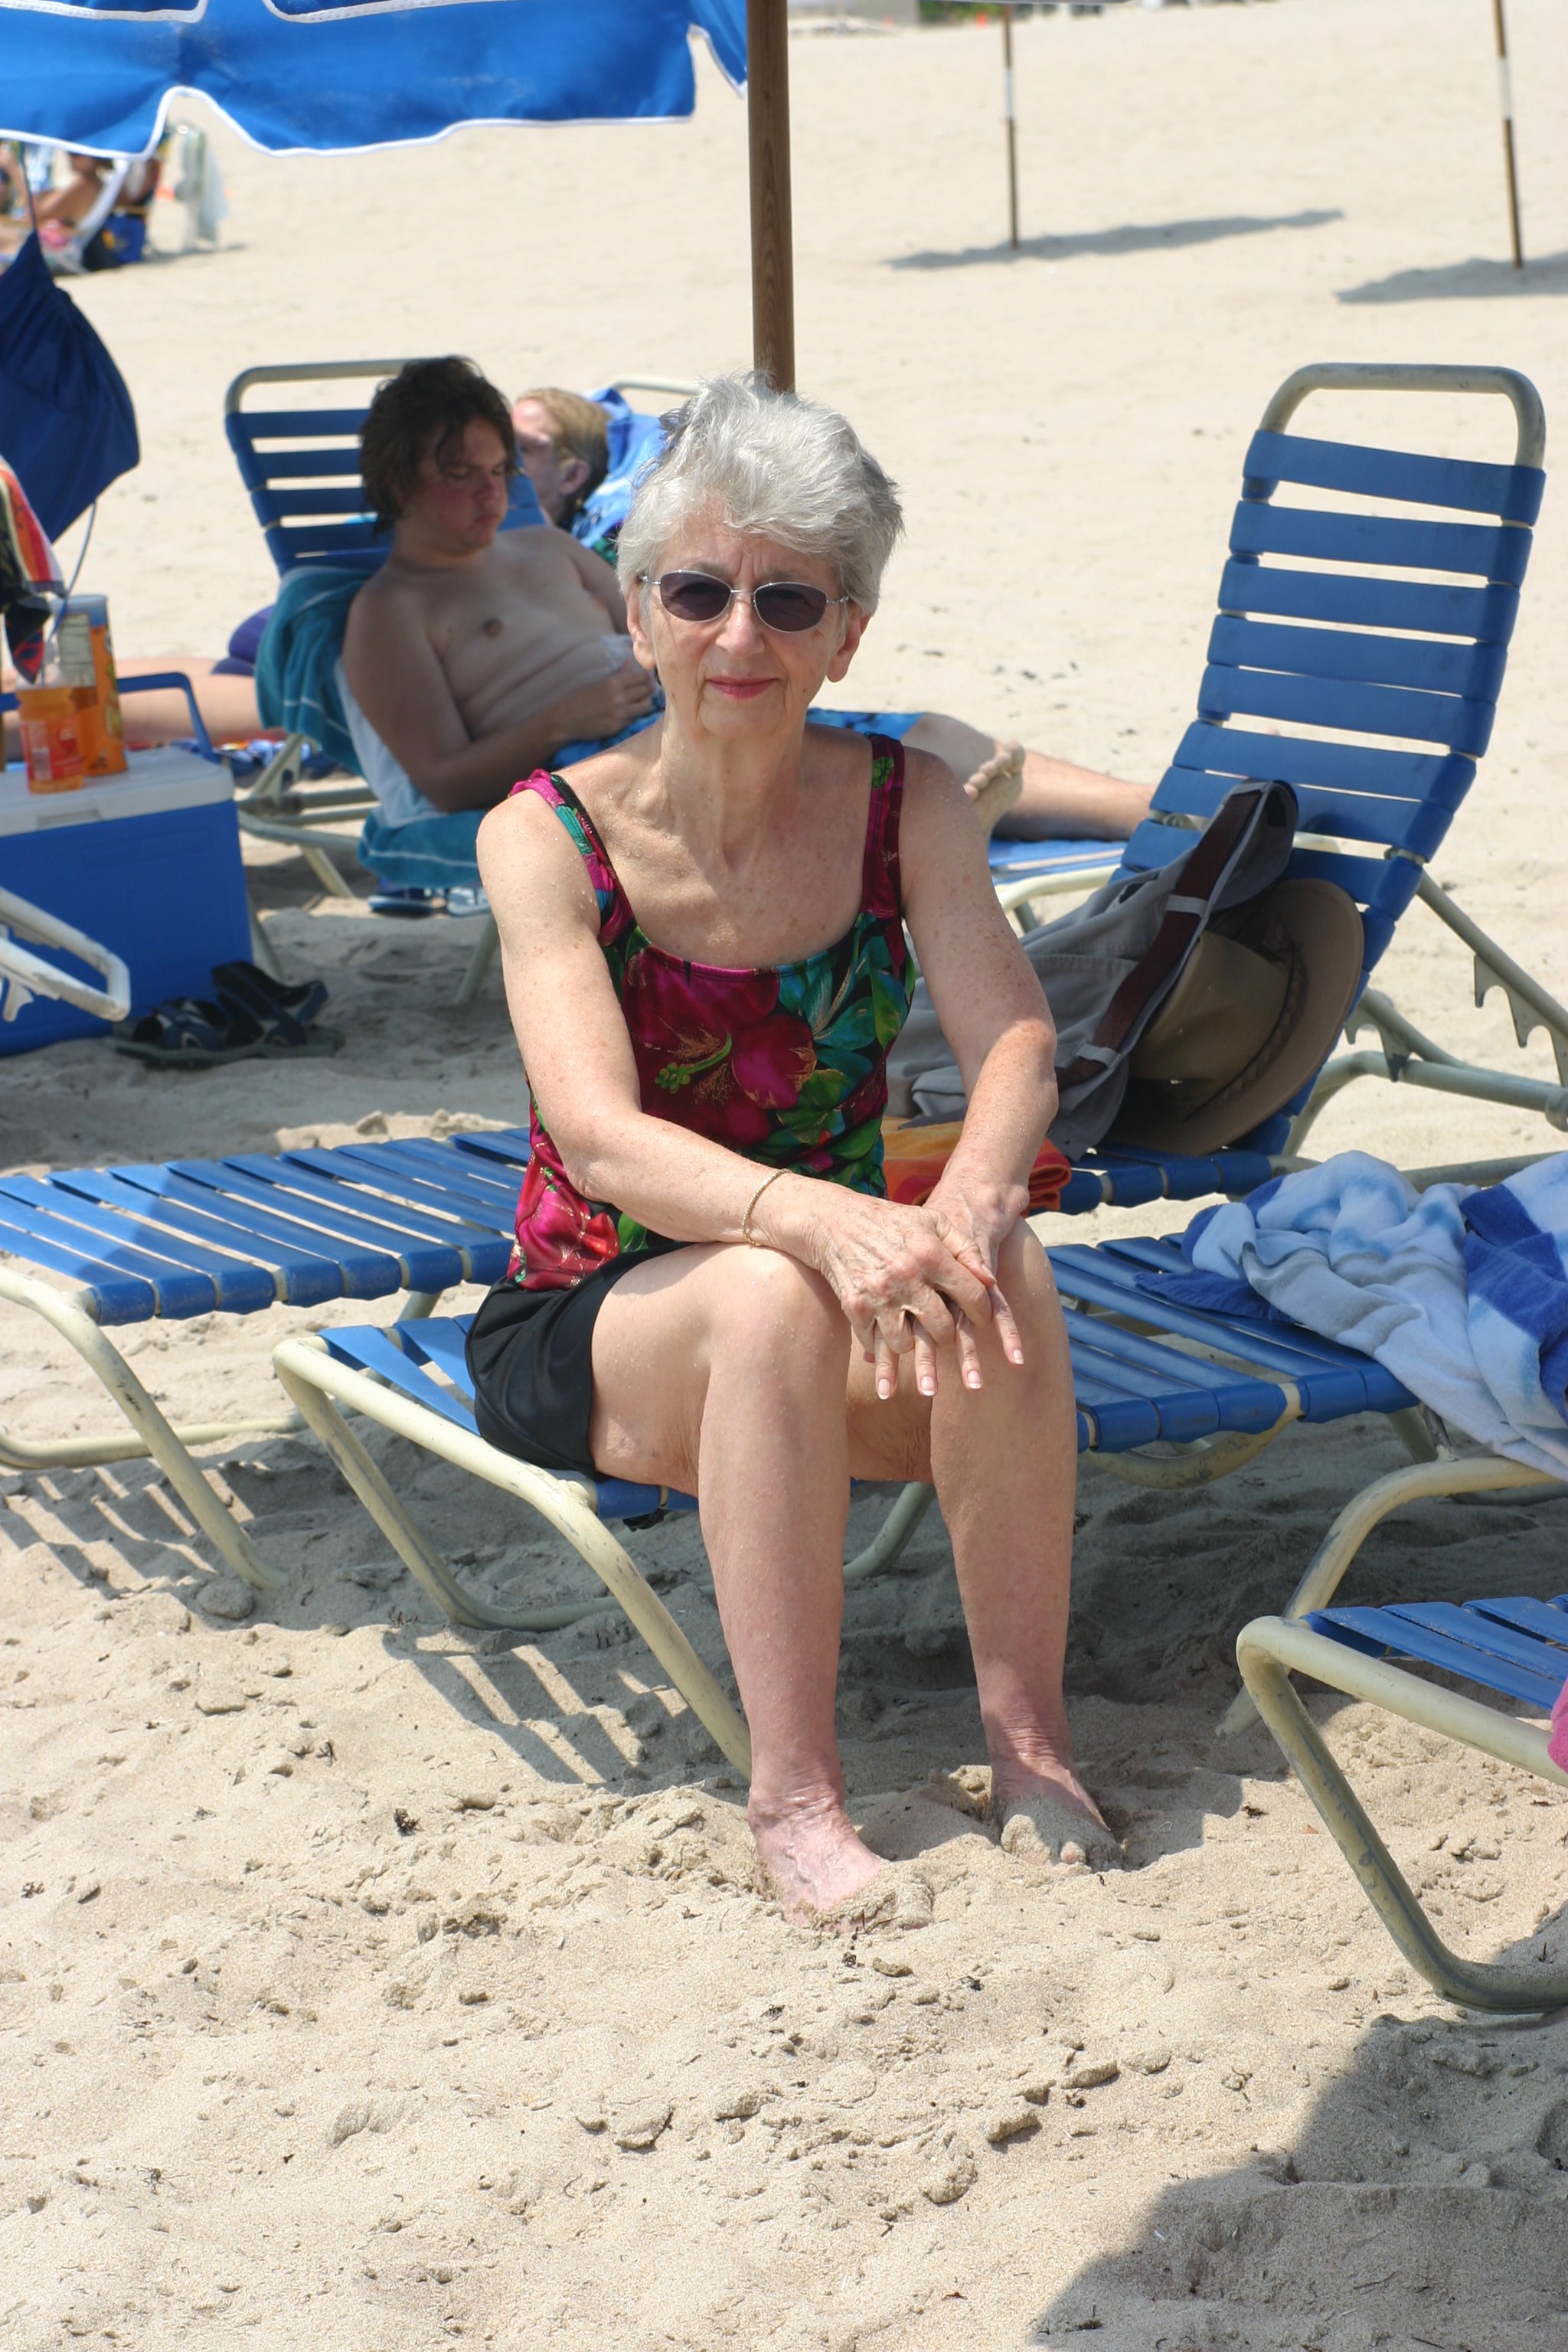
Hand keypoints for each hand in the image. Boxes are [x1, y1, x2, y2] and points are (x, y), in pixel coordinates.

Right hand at [547, 657, 654, 750]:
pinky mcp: (618, 727)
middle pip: (646, 690)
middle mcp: (619, 697)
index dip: (648, 677)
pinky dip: (636, 713)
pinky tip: (633, 711)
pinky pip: (634, 718)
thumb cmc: (579, 698)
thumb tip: (629, 662)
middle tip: (651, 689)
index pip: (641, 677)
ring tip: (645, 700)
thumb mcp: (597, 682)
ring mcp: (620, 713)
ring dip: (647, 702)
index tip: (649, 678)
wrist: (565, 719)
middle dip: (650, 688)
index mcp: (613, 682)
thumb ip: (617, 673)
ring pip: (645, 705)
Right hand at [784, 1182, 1018, 1401]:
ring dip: (914, 1345)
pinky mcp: (854, 1307)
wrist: (833, 1221)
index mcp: (930, 1253)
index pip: (972, 1295)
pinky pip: (874, 1342)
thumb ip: (965, 1248)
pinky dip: (881, 1345)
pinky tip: (886, 1340)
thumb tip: (989, 1281)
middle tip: (946, 1333)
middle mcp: (906, 1276)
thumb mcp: (932, 1222)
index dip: (983, 1313)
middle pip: (943, 1328)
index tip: (981, 1319)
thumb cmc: (891, 1222)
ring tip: (915, 1336)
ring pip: (907, 1344)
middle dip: (949, 1336)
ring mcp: (878, 1295)